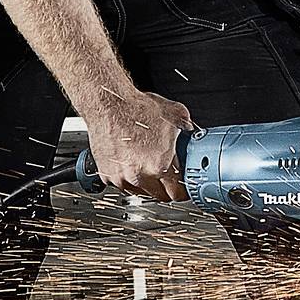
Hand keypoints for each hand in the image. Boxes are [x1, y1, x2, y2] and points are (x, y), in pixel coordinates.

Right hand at [80, 85, 193, 201]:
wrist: (109, 103)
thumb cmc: (136, 108)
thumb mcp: (174, 114)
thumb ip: (186, 128)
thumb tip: (192, 131)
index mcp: (159, 164)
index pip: (177, 193)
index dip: (183, 192)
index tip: (184, 189)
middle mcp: (139, 175)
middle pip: (159, 196)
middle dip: (166, 189)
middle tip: (169, 180)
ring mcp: (122, 177)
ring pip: (140, 192)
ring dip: (147, 185)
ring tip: (149, 168)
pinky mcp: (107, 174)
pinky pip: (122, 184)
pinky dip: (128, 178)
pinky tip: (132, 163)